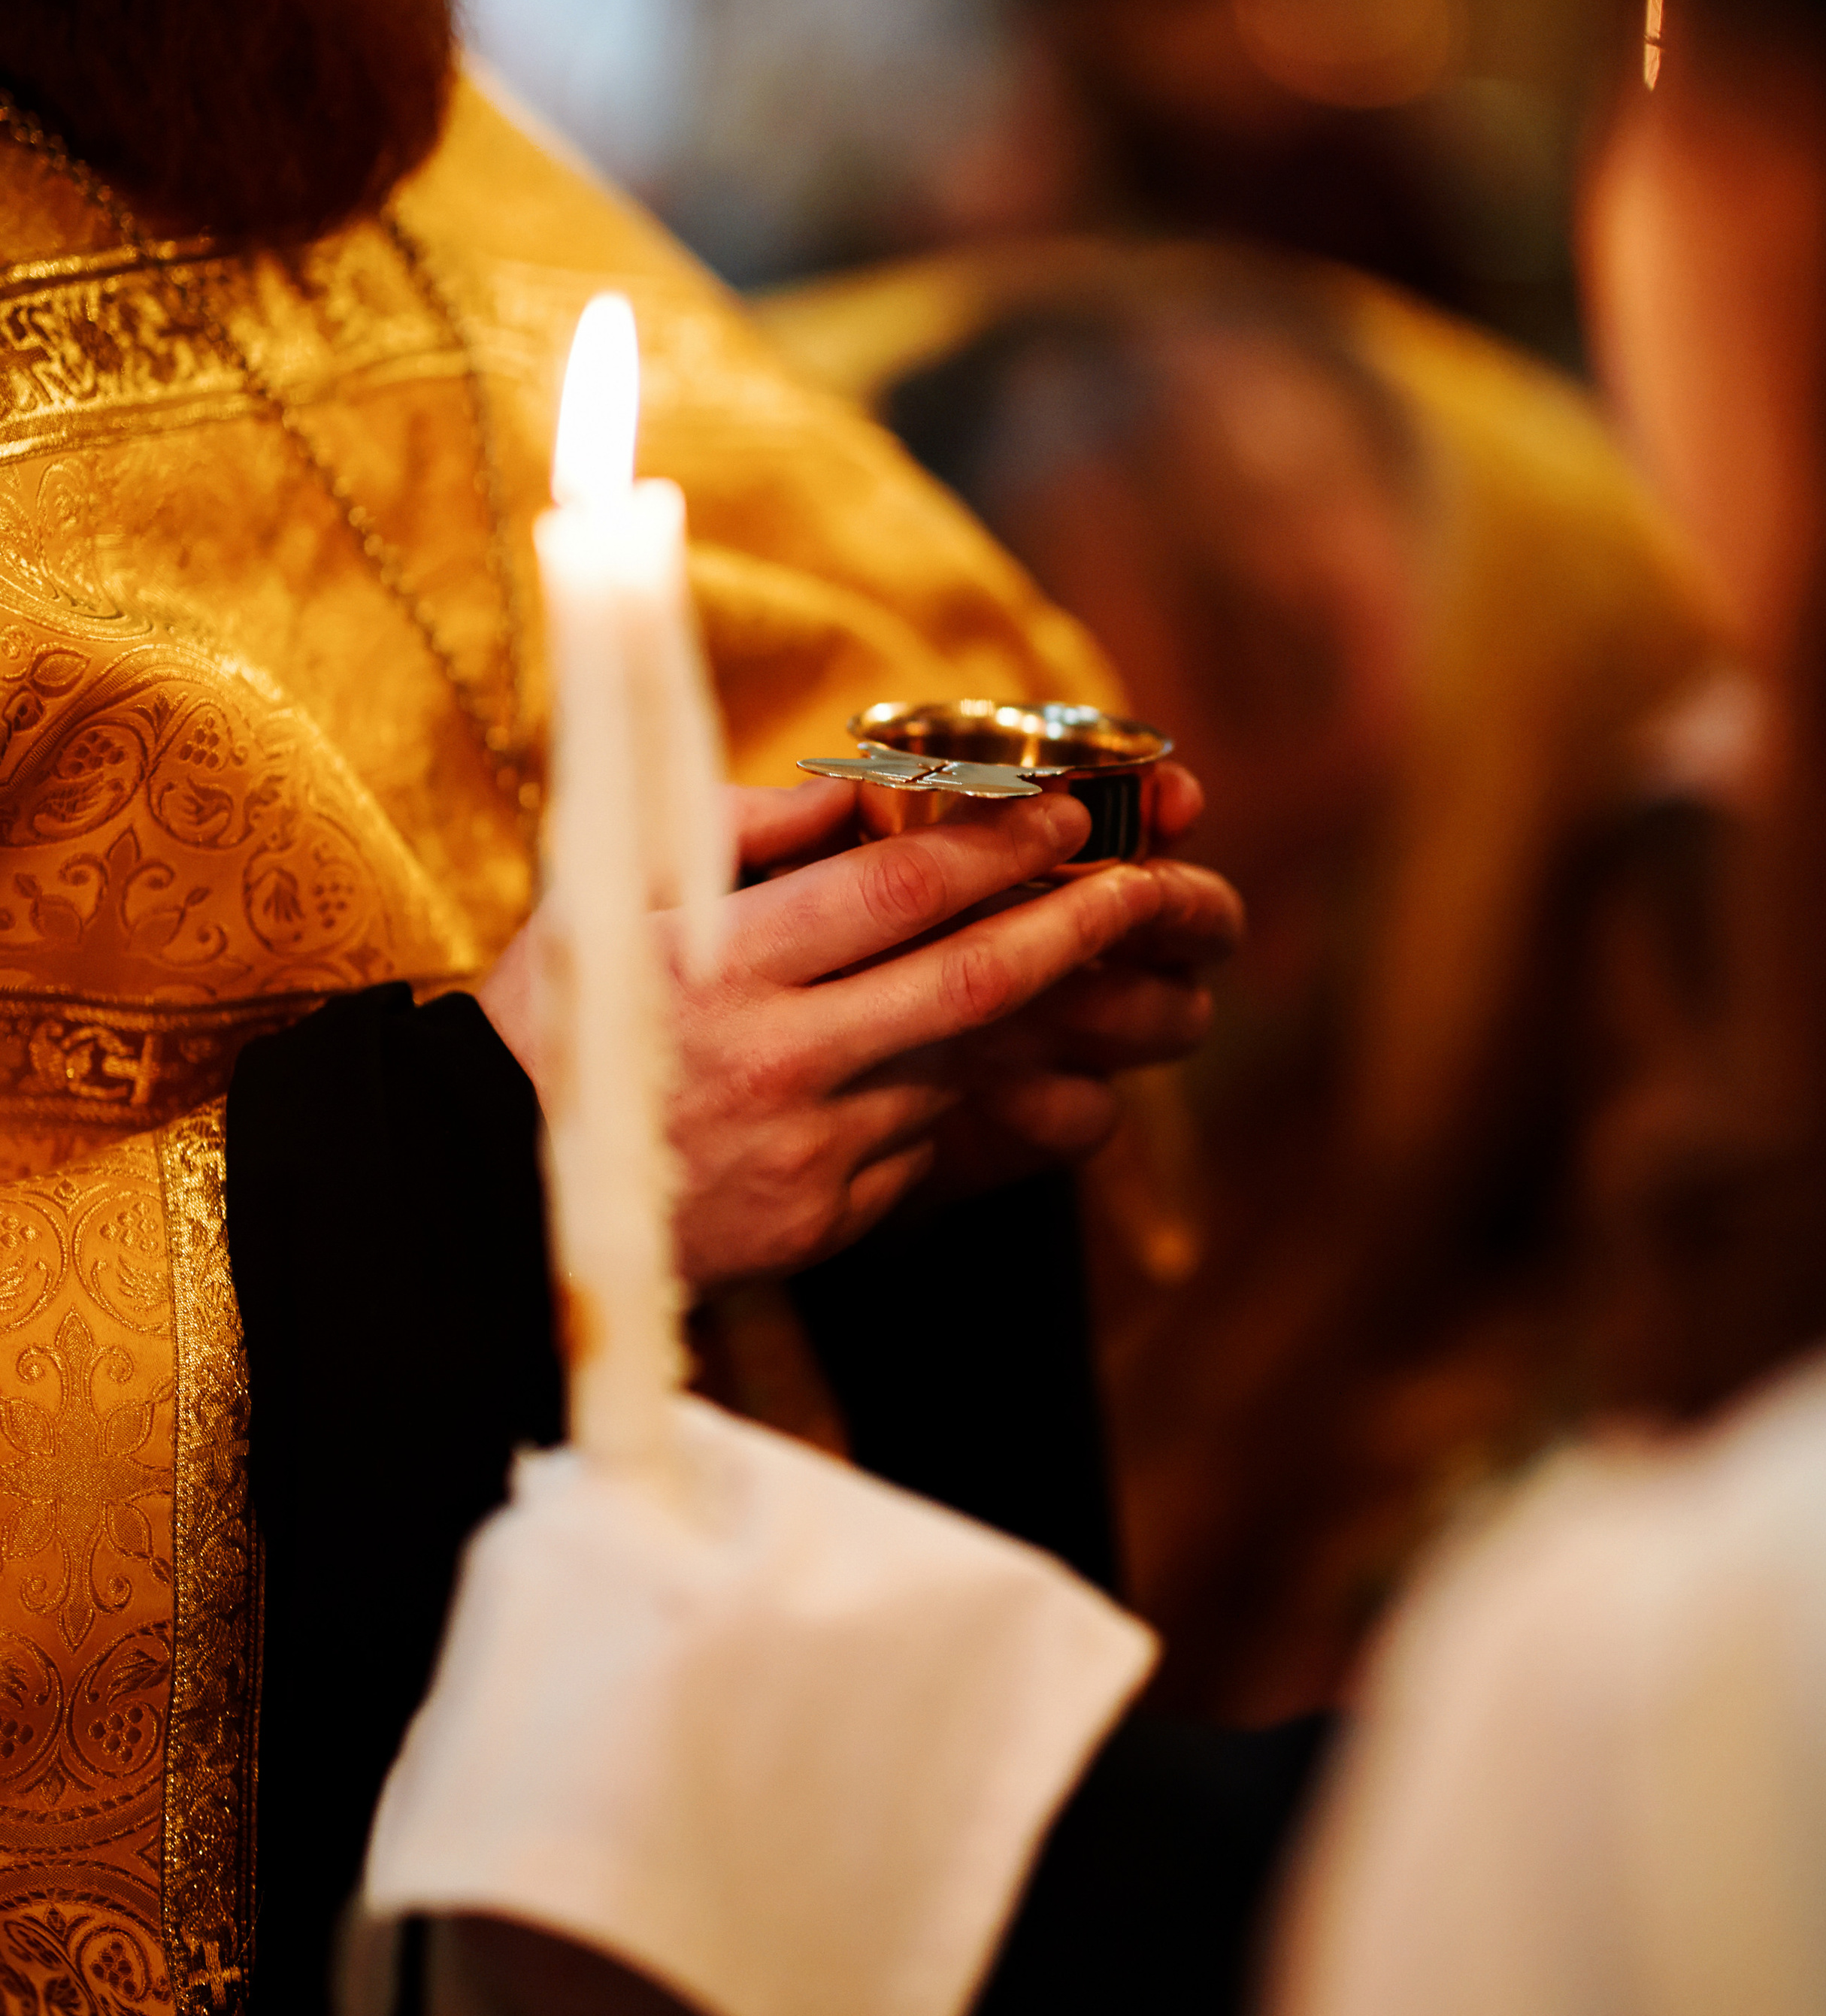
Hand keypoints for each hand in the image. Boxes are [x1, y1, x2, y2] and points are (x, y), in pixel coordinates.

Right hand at [479, 785, 1221, 1289]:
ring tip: (1095, 969)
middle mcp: (775, 1059)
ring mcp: (808, 1152)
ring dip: (1038, 1020)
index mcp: (720, 964)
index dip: (1000, 848)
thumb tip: (858, 792)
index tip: (1066, 820)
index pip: (898, 889)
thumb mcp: (609, 894)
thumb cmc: (554, 1020)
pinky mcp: (824, 1222)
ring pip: (964, 1069)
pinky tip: (972, 1067)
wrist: (490, 1195)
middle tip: (1145, 890)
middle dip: (1076, 928)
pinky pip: (925, 1145)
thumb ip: (737, 833)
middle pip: (970, 983)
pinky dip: (958, 1100)